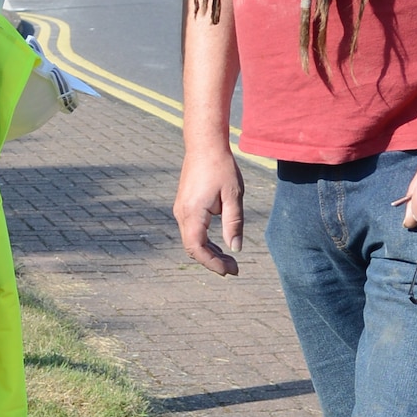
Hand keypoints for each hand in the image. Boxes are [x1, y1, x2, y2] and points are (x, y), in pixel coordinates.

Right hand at [173, 144, 243, 275]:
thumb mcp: (233, 196)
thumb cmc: (221, 168)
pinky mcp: (184, 206)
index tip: (230, 271)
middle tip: (234, 269)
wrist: (205, 145)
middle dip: (212, 261)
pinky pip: (191, 231)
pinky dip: (204, 242)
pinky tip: (220, 245)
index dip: (212, 263)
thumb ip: (233, 223)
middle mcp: (182, 213)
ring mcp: (181, 210)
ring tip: (230, 260)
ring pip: (191, 241)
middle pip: (192, 248)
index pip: (197, 248)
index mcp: (192, 213)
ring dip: (209, 253)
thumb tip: (235, 248)